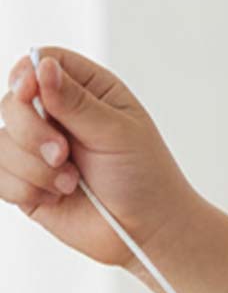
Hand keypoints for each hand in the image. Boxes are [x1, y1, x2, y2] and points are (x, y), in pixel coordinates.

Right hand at [2, 46, 200, 269]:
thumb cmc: (145, 178)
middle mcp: (57, 115)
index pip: (40, 61)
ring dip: (33, 167)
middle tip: (63, 154)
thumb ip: (76, 102)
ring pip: (1, 141)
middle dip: (31, 131)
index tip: (30, 90)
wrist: (148, 231)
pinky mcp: (25, 180)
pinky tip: (57, 196)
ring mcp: (37, 148)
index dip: (26, 73)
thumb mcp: (117, 133)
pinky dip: (25, 189)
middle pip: (11, 101)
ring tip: (71, 182)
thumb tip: (44, 67)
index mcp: (85, 91)